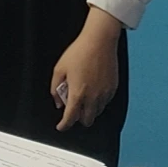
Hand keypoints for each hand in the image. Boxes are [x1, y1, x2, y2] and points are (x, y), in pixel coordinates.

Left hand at [50, 10, 121, 131]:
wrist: (99, 40)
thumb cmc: (80, 51)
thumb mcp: (59, 69)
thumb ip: (55, 88)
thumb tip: (58, 101)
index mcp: (78, 93)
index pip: (70, 118)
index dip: (64, 125)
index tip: (61, 126)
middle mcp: (93, 97)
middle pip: (86, 120)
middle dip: (78, 119)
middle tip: (73, 110)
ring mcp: (104, 93)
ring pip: (96, 112)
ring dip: (89, 110)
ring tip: (83, 97)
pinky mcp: (112, 88)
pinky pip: (105, 102)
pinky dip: (98, 102)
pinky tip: (93, 92)